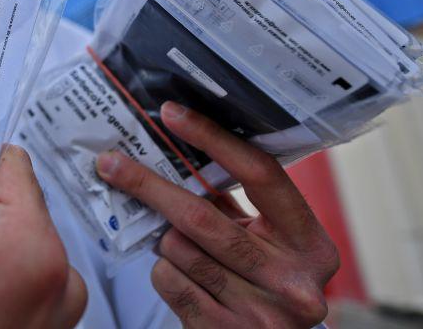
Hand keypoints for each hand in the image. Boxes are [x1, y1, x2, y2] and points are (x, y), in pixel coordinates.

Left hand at [96, 102, 337, 327]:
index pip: (260, 175)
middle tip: (111, 162)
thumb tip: (175, 148)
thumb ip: (235, 204)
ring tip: (181, 244)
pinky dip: (164, 270)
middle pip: (203, 216)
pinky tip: (182, 274)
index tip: (171, 114)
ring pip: (178, 249)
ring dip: (165, 239)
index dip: (213, 139)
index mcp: (312, 244)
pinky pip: (168, 280)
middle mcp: (292, 281)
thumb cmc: (264, 282)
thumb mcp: (267, 242)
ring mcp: (259, 313)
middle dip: (149, 185)